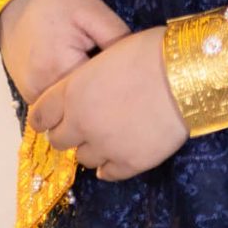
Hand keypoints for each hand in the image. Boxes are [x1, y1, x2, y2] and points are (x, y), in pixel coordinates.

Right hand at [0, 0, 128, 107]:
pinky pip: (53, 108)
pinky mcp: (25, 94)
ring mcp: (30, 94)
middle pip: (80, 108)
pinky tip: (77, 82)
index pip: (97, 95)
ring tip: (95, 79)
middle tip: (114, 80)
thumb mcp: (92, 11)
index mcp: (60, 66)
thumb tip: (136, 65)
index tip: (125, 76)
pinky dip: (67, 101)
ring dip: (82, 102)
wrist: (18, 0)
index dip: (115, 87)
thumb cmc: (58, 3)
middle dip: (100, 99)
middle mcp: (41, 87)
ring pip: (66, 112)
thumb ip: (116, 37)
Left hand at [28, 28, 189, 181]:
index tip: (53, 118)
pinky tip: (118, 155)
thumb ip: (90, 78)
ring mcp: (105, 146)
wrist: (187, 74)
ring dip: (92, 148)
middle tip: (84, 126)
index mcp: (72, 91)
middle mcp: (81, 122)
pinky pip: (109, 174)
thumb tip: (92, 88)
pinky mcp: (129, 163)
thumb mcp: (109, 56)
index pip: (40, 115)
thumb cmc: (152, 53)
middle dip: (69, 133)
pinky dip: (110, 167)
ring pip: (84, 158)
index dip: (46, 117)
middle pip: (59, 140)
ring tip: (109, 136)